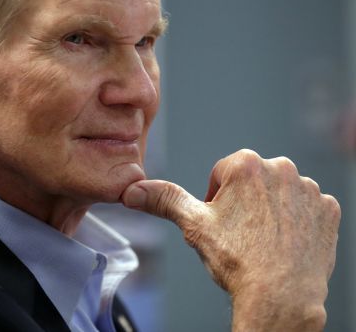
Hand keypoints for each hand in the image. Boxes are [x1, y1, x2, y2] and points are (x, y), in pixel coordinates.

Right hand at [121, 149, 339, 331]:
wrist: (281, 297)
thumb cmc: (238, 260)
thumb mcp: (193, 225)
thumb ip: (164, 199)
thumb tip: (132, 189)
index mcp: (245, 164)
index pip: (222, 173)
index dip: (216, 199)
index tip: (220, 222)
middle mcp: (280, 168)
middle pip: (252, 180)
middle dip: (244, 201)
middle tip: (240, 232)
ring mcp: (308, 189)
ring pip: (280, 193)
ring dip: (271, 209)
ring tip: (263, 239)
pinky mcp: (328, 210)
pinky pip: (308, 207)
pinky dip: (297, 221)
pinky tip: (286, 242)